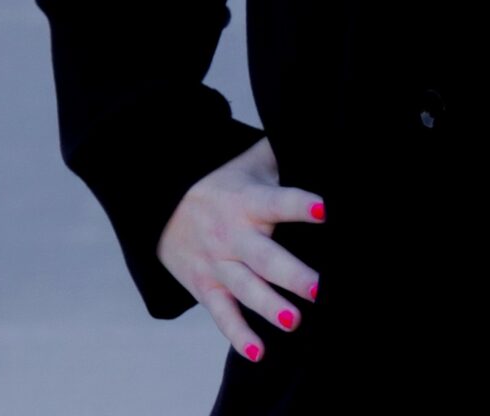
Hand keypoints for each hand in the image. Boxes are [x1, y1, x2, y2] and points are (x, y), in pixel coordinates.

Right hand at [155, 136, 324, 362]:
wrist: (163, 207)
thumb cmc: (225, 182)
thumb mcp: (250, 163)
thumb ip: (284, 155)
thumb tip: (324, 137)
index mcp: (247, 200)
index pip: (277, 201)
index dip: (301, 205)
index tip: (326, 209)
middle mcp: (232, 234)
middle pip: (263, 256)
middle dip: (290, 273)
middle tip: (318, 287)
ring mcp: (218, 264)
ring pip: (244, 288)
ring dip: (269, 307)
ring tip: (295, 320)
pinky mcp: (206, 287)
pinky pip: (222, 315)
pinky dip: (239, 335)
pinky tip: (260, 353)